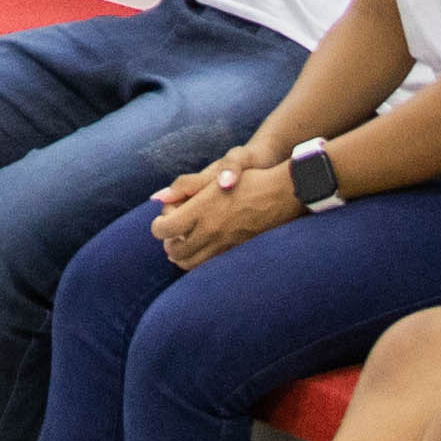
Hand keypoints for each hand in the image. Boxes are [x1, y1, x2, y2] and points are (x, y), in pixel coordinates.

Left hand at [156, 149, 297, 269]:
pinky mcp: (236, 251)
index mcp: (200, 211)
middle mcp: (210, 231)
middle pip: (174, 251)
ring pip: (190, 263)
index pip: (164, 229)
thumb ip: (184, 186)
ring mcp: (224, 244)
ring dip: (181, 256)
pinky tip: (201, 249)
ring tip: (183, 243)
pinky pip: (209, 265)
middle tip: (171, 233)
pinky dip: (198, 260)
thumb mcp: (215, 175)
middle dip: (167, 243)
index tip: (162, 219)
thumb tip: (158, 198)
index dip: (158, 225)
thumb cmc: (249, 178)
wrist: (283, 193)